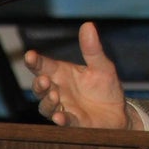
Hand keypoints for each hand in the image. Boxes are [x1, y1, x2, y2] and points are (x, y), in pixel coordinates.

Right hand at [23, 21, 138, 129]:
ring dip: (48, 102)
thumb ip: (92, 49)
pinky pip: (65, 122)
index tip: (29, 55)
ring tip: (54, 95)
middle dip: (39, 84)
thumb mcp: (102, 65)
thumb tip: (88, 25)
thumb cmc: (105, 87)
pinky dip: (61, 119)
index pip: (44, 67)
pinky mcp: (75, 123)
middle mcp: (58, 91)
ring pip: (47, 107)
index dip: (35, 61)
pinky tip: (60, 117)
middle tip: (44, 79)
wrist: (119, 111)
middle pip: (40, 88)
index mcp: (62, 74)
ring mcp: (64, 108)